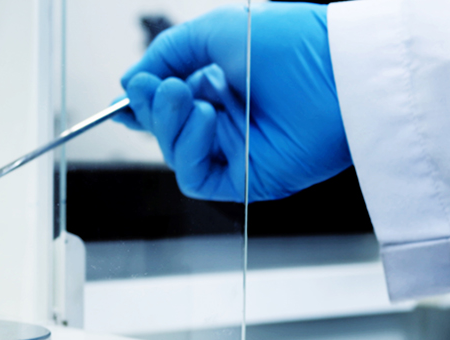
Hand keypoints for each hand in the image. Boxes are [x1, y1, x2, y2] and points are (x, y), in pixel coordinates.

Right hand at [114, 3, 351, 201]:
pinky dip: (190, 150)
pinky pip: (196, 177)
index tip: (127, 93)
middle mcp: (224, 121)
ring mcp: (234, 152)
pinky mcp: (245, 180)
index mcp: (219, 87)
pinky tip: (207, 121)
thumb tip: (130, 82)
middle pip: (164, 131)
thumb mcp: (216, 31)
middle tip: (162, 87)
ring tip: (187, 96)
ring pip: (174, 154)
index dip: (142, 103)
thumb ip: (168, 53)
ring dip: (170, 125)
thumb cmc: (291, 44)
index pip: (168, 105)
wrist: (339, 71)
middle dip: (154, 109)